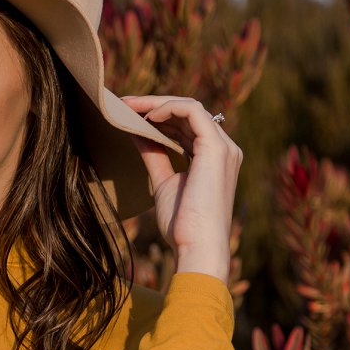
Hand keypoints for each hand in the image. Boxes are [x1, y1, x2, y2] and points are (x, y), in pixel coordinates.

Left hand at [121, 95, 241, 279]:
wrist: (197, 247)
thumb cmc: (182, 224)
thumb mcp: (164, 182)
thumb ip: (154, 156)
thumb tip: (136, 132)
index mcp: (215, 159)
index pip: (188, 126)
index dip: (160, 117)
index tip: (131, 115)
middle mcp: (224, 149)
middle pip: (189, 113)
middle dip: (155, 106)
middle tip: (125, 104)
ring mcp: (223, 147)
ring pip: (191, 107)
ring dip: (157, 103)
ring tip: (130, 106)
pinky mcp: (216, 148)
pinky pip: (192, 112)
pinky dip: (168, 108)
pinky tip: (147, 116)